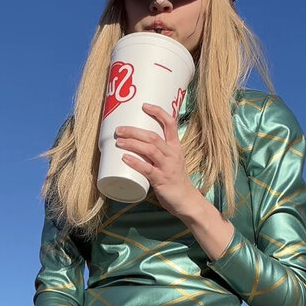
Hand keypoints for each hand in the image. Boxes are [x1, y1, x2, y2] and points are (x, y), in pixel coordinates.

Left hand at [115, 103, 202, 217]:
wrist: (186, 200)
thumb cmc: (175, 180)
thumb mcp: (170, 161)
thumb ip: (156, 153)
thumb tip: (134, 145)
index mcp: (175, 147)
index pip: (170, 124)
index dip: (158, 112)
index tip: (144, 105)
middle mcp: (172, 154)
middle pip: (153, 136)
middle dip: (134, 131)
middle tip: (119, 129)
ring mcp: (167, 167)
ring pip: (149, 150)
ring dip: (132, 143)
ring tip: (119, 141)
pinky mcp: (162, 180)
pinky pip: (147, 169)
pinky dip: (135, 162)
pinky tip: (125, 158)